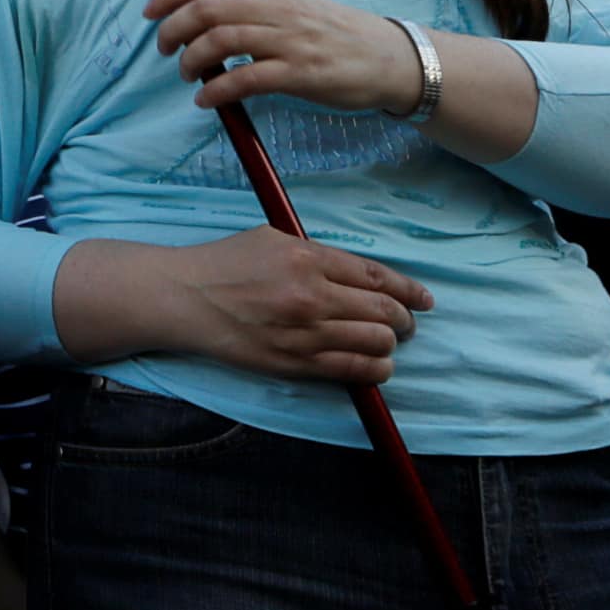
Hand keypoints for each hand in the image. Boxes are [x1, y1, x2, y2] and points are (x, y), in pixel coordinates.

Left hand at [146, 0, 420, 116]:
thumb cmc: (330, 32)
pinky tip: (207, 100)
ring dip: (192, 59)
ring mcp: (289, 39)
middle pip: (206, 8)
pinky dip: (218, 90)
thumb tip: (194, 0)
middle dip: (173, 28)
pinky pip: (247, 79)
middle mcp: (277, 7)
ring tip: (188, 75)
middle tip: (164, 49)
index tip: (150, 12)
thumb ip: (247, 0)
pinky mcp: (301, 73)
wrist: (386, 57)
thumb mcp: (289, 2)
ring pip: (221, 40)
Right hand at [146, 227, 433, 385]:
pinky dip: (375, 369)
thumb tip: (357, 272)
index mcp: (308, 257)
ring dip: (390, 344)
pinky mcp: (294, 363)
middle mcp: (312, 295)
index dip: (409, 290)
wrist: (184, 298)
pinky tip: (376, 365)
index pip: (377, 277)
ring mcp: (304, 332)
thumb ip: (317, 254)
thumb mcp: (272, 239)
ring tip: (387, 343)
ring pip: (375, 343)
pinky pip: (352, 371)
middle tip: (406, 323)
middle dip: (404, 320)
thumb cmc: (224, 263)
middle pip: (384, 312)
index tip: (425, 299)